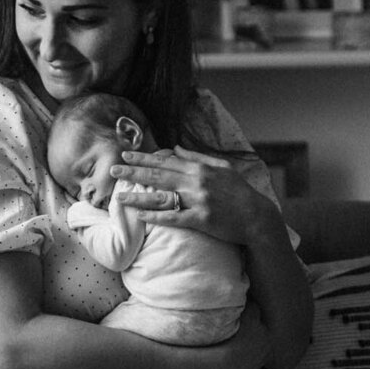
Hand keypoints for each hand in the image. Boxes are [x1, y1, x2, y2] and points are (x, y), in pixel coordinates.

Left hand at [111, 146, 267, 244]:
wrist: (256, 216)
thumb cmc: (238, 192)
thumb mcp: (221, 167)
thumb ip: (196, 157)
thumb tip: (174, 148)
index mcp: (199, 168)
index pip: (165, 161)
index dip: (144, 158)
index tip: (126, 155)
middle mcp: (196, 182)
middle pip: (158, 176)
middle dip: (133, 172)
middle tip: (113, 170)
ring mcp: (198, 201)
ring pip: (161, 197)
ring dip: (138, 197)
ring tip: (119, 198)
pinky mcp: (201, 220)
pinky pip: (174, 218)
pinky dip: (156, 217)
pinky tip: (140, 217)